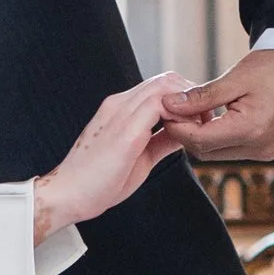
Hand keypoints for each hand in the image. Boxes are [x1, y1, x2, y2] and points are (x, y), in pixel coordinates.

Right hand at [33, 75, 193, 239]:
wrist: (66, 195)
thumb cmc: (96, 183)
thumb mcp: (139, 159)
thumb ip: (160, 142)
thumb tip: (183, 134)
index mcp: (119, 110)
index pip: (158, 86)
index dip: (184, 97)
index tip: (199, 117)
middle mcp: (118, 104)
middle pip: (164, 79)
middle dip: (192, 94)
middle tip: (207, 118)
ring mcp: (120, 113)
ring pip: (163, 85)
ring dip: (189, 102)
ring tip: (202, 125)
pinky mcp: (125, 131)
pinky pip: (159, 105)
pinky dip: (179, 113)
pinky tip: (187, 132)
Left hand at [157, 47, 273, 163]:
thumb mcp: (236, 77)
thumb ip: (202, 96)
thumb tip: (170, 104)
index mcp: (252, 129)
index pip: (200, 140)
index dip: (177, 126)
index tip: (164, 109)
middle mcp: (260, 147)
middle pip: (206, 151)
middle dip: (187, 132)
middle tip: (175, 108)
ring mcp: (265, 152)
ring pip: (217, 153)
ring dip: (202, 136)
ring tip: (194, 110)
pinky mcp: (266, 150)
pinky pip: (232, 150)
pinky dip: (218, 137)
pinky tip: (213, 117)